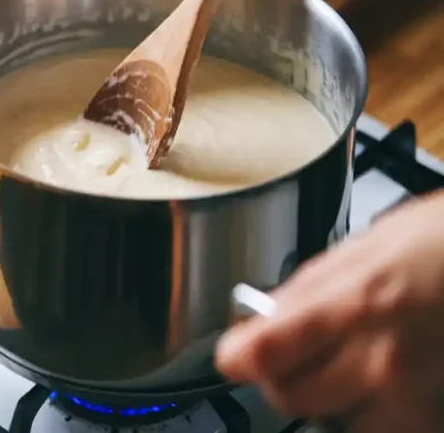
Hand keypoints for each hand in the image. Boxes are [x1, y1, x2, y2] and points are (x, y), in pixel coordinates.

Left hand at [215, 191, 443, 431]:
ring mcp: (415, 391)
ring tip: (353, 369)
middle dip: (285, 377)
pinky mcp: (440, 407)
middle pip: (292, 398)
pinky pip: (398, 428)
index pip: (264, 353)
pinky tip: (391, 383)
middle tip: (293, 357)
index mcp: (350, 304)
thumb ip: (309, 288)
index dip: (239, 357)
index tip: (236, 355)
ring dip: (339, 403)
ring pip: (346, 425)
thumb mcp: (366, 245)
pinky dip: (386, 411)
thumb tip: (265, 316)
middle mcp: (380, 357)